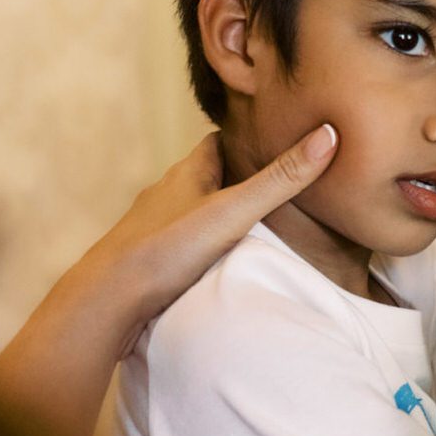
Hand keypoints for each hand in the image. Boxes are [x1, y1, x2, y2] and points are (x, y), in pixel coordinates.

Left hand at [0, 124, 335, 435]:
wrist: (106, 301)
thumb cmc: (165, 250)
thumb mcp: (233, 211)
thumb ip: (281, 179)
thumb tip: (328, 135)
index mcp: (186, 173)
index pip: (218, 141)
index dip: (245, 136)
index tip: (272, 134)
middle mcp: (167, 195)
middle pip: (206, 177)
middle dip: (236, 177)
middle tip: (273, 180)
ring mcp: (154, 229)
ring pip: (192, 213)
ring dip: (217, 215)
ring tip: (252, 223)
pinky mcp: (147, 262)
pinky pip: (181, 246)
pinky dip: (201, 246)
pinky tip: (217, 262)